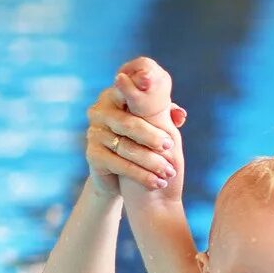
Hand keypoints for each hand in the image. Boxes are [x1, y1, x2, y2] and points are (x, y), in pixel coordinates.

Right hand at [84, 57, 186, 196]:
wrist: (119, 176)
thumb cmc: (140, 143)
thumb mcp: (154, 126)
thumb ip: (165, 115)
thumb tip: (181, 114)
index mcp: (114, 96)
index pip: (128, 91)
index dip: (141, 90)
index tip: (156, 96)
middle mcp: (99, 111)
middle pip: (128, 123)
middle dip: (152, 136)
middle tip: (170, 146)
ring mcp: (94, 133)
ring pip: (126, 146)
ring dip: (150, 161)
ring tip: (169, 171)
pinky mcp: (92, 154)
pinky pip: (120, 164)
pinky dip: (141, 175)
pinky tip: (156, 182)